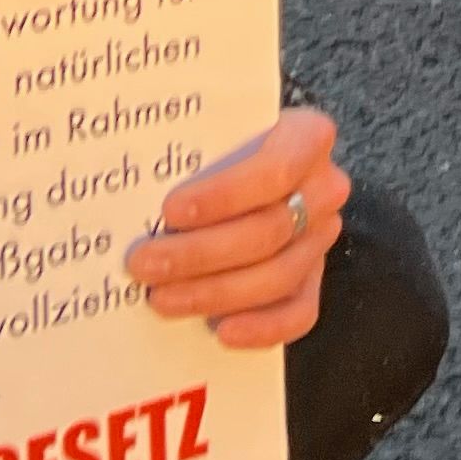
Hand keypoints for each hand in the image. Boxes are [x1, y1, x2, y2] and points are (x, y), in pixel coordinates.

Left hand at [125, 106, 347, 348]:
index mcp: (306, 137)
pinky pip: (299, 312)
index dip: (224, 195)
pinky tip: (219, 330)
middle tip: (143, 263)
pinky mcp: (312, 278)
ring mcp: (320, 237)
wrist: (246, 162)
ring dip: (215, 292)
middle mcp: (323, 188)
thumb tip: (137, 173)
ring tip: (160, 298)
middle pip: (268, 231)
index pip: (276, 169)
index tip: (170, 211)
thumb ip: (188, 143)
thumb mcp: (211, 129)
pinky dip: (261, 327)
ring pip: (278, 275)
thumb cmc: (220, 144)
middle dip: (199, 253)